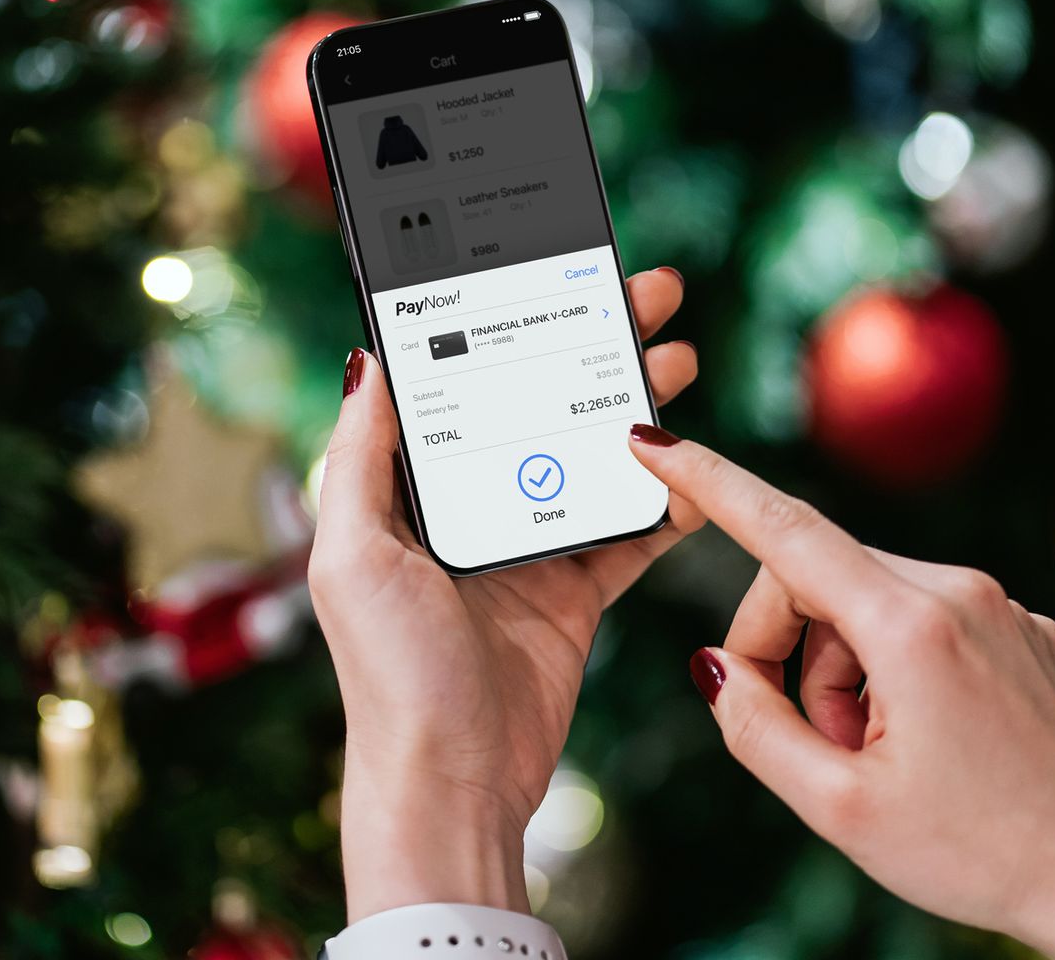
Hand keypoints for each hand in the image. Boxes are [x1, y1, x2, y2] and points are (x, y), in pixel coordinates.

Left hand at [311, 267, 695, 919]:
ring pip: (587, 456)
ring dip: (634, 408)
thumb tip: (366, 359)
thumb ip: (361, 456)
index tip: (547, 271)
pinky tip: (699, 465)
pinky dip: (667, 499)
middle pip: (535, 404)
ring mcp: (523, 548)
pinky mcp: (572, 594)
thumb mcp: (354, 554)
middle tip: (645, 297)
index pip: (459, 382)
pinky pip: (626, 531)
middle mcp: (464, 509)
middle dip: (590, 346)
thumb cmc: (390, 675)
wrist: (454, 784)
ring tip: (679, 358)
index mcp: (406, 490)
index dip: (502, 323)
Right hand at [626, 429, 1054, 959]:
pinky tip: (928, 744)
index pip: (785, 528)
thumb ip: (756, 728)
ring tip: (878, 756)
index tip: (654, 440)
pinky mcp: (1025, 630)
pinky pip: (924, 621)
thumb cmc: (980, 855)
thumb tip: (718, 665)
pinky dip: (895, 673)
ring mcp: (1002, 606)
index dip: (709, 482)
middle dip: (789, 652)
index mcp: (912, 625)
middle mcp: (961, 591)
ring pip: (867, 604)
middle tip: (808, 742)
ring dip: (843, 672)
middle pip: (816, 578)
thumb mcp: (840, 809)